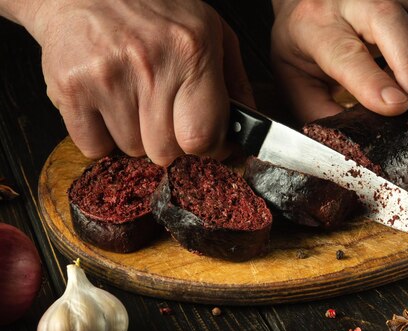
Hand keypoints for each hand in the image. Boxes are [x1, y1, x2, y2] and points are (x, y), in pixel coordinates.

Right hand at [22, 0, 253, 164]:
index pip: (203, 136)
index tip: (207, 143)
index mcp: (192, 51)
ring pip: (132, 151)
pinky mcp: (70, 89)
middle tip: (164, 115)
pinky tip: (106, 107)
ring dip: (135, 137)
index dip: (209, 148)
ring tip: (132, 100)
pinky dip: (102, 138)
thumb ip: (235, 80)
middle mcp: (150, 65)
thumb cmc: (151, 7)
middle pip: (166, 152)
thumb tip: (249, 126)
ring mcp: (106, 78)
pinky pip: (95, 148)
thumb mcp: (210, 28)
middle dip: (170, 142)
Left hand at [271, 0, 407, 121]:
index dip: (373, 82)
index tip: (397, 106)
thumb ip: (319, 112)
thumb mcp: (295, 81)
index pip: (347, 54)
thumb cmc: (302, 45)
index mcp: (316, 26)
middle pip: (392, 24)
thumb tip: (349, 147)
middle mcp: (351, 1)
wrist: (307, 3)